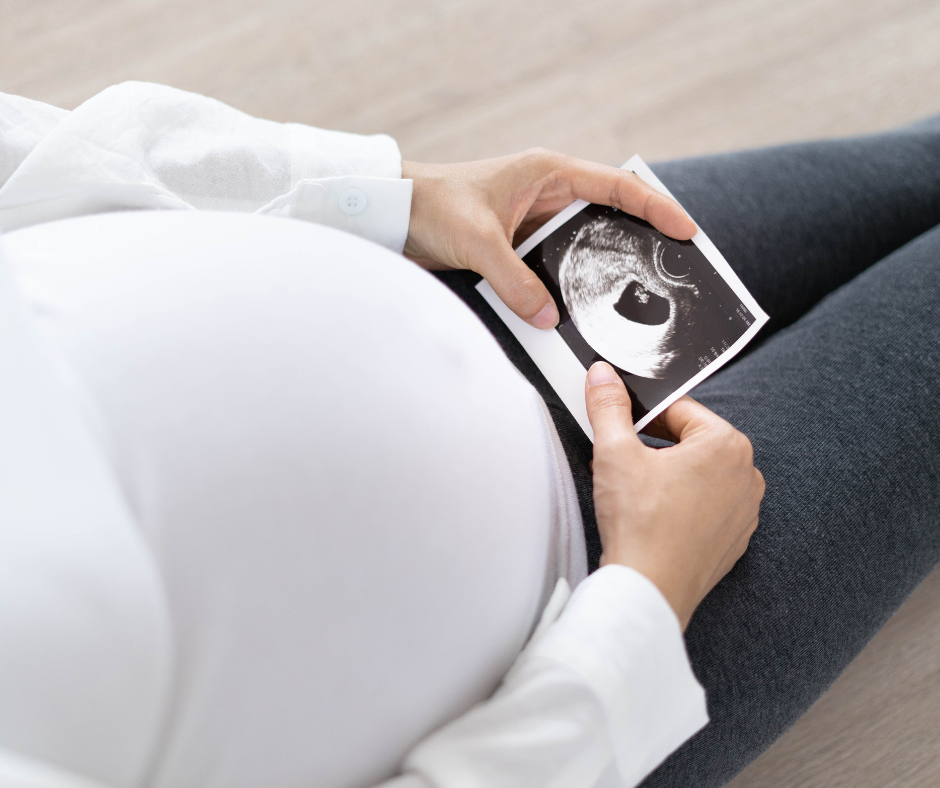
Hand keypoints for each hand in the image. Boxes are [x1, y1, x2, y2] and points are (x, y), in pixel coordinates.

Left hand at [401, 150, 695, 328]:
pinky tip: (582, 307)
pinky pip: (555, 263)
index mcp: (548, 173)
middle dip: (641, 240)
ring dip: (604, 266)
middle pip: (609, 215)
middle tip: (674, 269)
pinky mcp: (518, 244)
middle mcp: (547, 193)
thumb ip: (515, 280)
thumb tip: (549, 318)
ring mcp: (534, 220)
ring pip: (583, 244)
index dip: (656, 207)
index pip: (617, 187)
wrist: (392, 214)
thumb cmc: (432, 206)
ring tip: (637, 295)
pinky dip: (570, 282)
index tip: (687, 232)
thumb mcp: (478, 241)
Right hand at [585, 362, 763, 628]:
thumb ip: (609, 405)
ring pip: (699, 474)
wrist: (648, 589)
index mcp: (727, 444)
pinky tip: (653, 516)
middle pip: (691, 441)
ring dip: (669, 474)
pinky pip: (707, 507)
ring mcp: (745, 511)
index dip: (642, 413)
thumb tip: (604, 375)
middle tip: (623, 460)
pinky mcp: (734, 540)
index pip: (678, 410)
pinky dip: (682, 505)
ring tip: (636, 491)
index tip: (621, 425)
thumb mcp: (614, 452)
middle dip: (655, 445)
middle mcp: (747, 475)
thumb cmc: (640, 524)